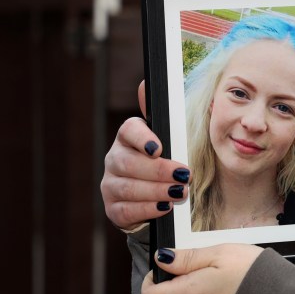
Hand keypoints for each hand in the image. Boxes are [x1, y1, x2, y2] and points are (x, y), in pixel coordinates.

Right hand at [100, 81, 190, 229]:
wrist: (158, 197)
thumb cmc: (166, 163)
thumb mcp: (171, 141)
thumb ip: (163, 117)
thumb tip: (144, 82)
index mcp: (129, 138)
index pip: (129, 131)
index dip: (142, 138)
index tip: (159, 148)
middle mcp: (115, 158)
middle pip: (129, 162)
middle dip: (158, 171)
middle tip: (184, 177)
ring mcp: (111, 184)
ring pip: (128, 187)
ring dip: (156, 191)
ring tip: (179, 193)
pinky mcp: (113, 208)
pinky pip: (125, 210)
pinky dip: (147, 209)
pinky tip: (164, 208)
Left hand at [140, 244, 264, 293]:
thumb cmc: (252, 274)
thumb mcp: (219, 253)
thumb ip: (187, 258)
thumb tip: (162, 259)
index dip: (151, 281)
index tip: (164, 268)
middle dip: (179, 282)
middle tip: (203, 265)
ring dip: (195, 290)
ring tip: (220, 275)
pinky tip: (227, 288)